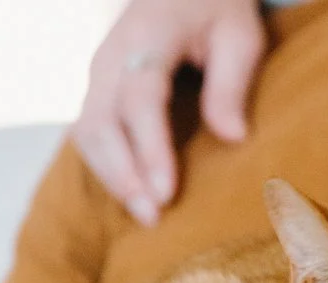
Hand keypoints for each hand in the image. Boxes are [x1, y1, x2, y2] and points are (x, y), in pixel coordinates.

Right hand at [72, 0, 265, 225]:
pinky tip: (134, 196)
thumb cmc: (216, 8)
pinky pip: (90, 135)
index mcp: (147, 36)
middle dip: (124, 175)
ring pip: (87, 133)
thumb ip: (232, 82)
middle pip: (101, 122)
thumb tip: (232, 138)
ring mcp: (99, 73)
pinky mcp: (98, 90)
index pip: (140, 98)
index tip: (166, 191)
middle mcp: (112, 56)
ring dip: (112, 178)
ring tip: (146, 216)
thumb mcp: (239, 33)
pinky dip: (108, 168)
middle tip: (154, 217)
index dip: (150, 148)